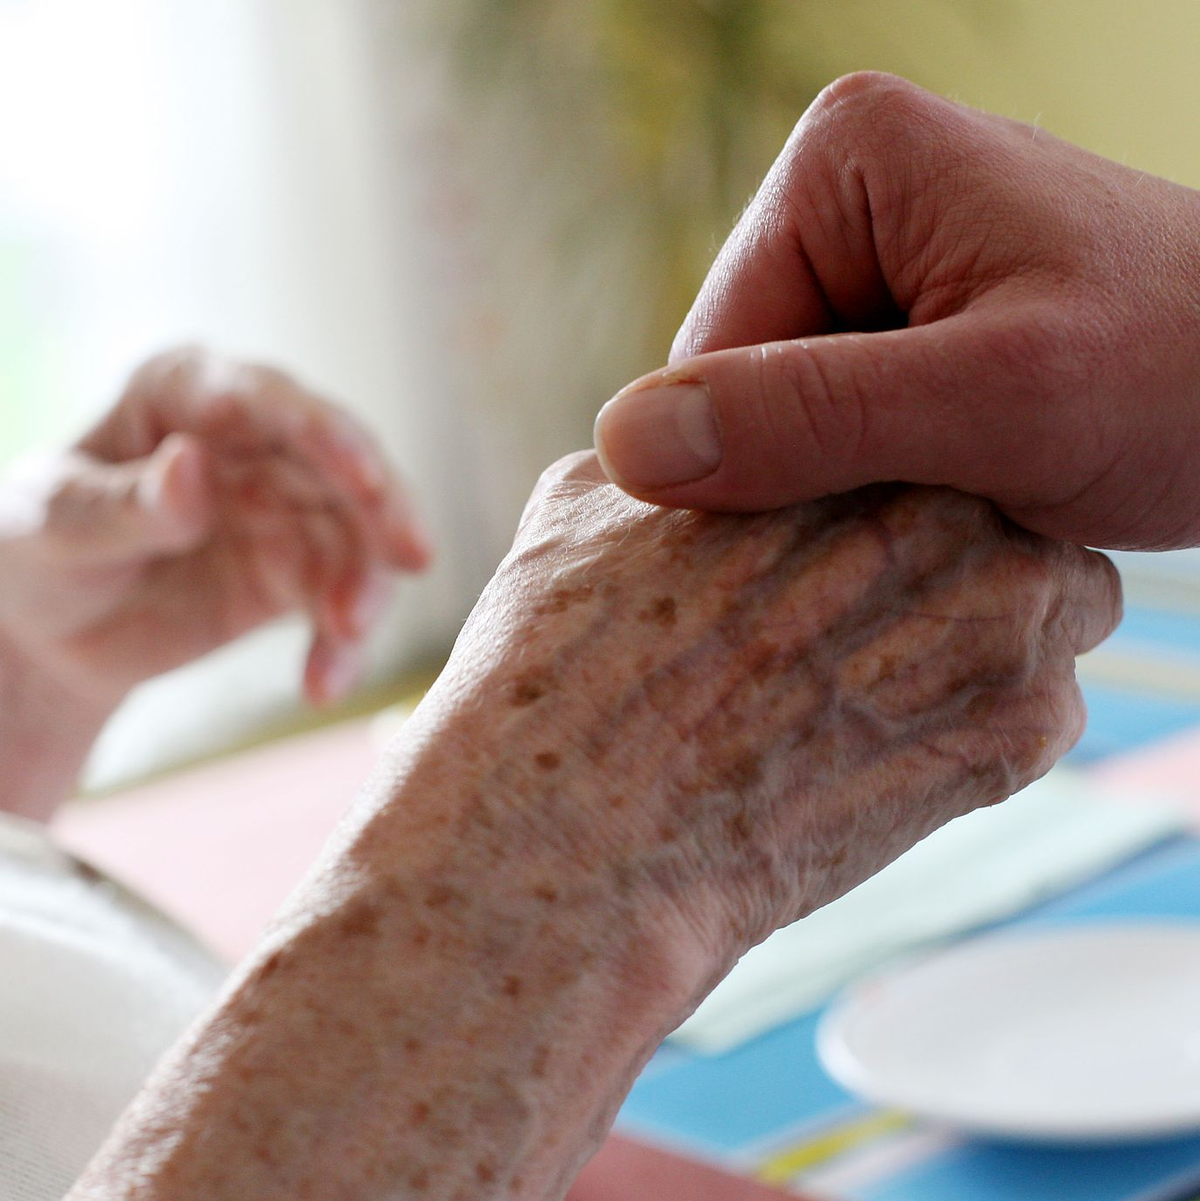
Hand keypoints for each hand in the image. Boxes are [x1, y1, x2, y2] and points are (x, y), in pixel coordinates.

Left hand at [0, 347, 429, 711]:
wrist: (48, 636)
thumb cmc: (34, 551)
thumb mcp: (51, 525)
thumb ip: (122, 503)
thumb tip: (195, 469)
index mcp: (186, 393)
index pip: (270, 401)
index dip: (327, 434)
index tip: (367, 479)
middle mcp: (253, 441)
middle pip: (341, 466)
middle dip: (380, 512)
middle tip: (410, 560)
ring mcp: (283, 506)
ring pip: (357, 536)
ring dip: (366, 586)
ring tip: (346, 637)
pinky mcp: (298, 571)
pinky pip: (340, 600)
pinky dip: (342, 645)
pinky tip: (322, 684)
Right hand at [67, 457, 1117, 1200]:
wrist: (544, 862)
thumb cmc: (538, 692)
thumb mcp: (581, 526)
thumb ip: (665, 468)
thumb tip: (704, 431)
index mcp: (800, 470)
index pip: (938, 410)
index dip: (930, 445)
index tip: (902, 475)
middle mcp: (885, 551)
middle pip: (1024, 510)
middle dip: (981, 534)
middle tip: (917, 566)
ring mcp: (939, 663)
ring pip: (1057, 612)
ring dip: (1003, 625)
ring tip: (902, 653)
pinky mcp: (961, 775)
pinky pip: (1032, 717)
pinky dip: (991, 716)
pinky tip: (898, 729)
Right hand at [594, 71, 1199, 550]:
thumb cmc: (1182, 373)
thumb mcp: (995, 402)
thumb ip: (810, 417)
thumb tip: (620, 443)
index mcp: (840, 162)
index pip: (707, 356)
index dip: (757, 465)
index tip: (851, 528)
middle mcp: (842, 197)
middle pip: (743, 391)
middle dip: (810, 478)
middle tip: (916, 523)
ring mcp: (874, 261)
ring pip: (786, 424)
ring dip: (847, 492)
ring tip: (948, 509)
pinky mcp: (903, 324)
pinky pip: (838, 428)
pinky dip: (878, 488)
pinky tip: (952, 501)